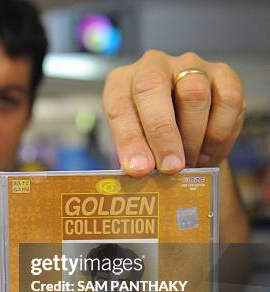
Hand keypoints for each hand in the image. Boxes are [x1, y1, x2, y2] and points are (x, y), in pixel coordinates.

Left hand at [103, 50, 245, 175]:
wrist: (184, 129)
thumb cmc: (152, 136)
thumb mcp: (136, 143)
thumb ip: (137, 153)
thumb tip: (142, 170)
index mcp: (121, 81)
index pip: (119, 105)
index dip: (129, 139)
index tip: (138, 168)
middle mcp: (153, 65)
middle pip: (152, 88)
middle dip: (162, 134)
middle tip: (170, 167)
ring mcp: (189, 66)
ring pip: (193, 94)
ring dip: (192, 137)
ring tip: (188, 163)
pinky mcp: (223, 74)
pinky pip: (228, 100)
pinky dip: (219, 134)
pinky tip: (208, 154)